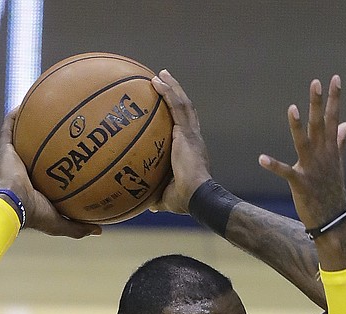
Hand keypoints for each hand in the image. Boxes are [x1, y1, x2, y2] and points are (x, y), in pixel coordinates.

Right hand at [0, 110, 100, 238]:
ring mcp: (13, 157)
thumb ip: (79, 226)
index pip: (50, 169)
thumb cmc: (36, 215)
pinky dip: (16, 114)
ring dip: (30, 119)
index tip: (77, 150)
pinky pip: (9, 126)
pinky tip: (27, 100)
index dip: (60, 159)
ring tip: (44, 103)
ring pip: (22, 134)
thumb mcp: (62, 223)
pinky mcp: (4, 149)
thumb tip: (99, 230)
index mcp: (36, 184)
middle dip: (48, 135)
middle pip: (37, 147)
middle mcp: (25, 168)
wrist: (13, 206)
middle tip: (65, 121)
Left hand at [150, 70, 211, 212]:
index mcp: (191, 152)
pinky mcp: (188, 133)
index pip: (184, 129)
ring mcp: (192, 134)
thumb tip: (147, 205)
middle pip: (185, 111)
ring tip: (160, 75)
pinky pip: (177, 106)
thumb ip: (157, 198)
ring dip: (172, 87)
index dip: (177, 117)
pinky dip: (168, 92)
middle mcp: (193, 139)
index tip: (166, 108)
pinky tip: (156, 81)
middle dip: (175, 95)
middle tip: (163, 82)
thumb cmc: (184, 201)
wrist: (198, 197)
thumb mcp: (166, 198)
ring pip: (183, 104)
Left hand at [259, 76, 345, 234]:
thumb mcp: (338, 164)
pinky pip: (285, 172)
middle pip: (319, 125)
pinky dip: (273, 165)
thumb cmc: (332, 191)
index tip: (335, 78)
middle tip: (315, 82)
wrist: (332, 220)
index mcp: (331, 150)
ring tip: (292, 109)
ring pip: (303, 142)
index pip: (334, 119)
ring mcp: (311, 169)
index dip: (334, 98)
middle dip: (317, 104)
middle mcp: (322, 156)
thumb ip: (340, 142)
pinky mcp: (300, 183)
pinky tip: (261, 158)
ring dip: (297, 126)